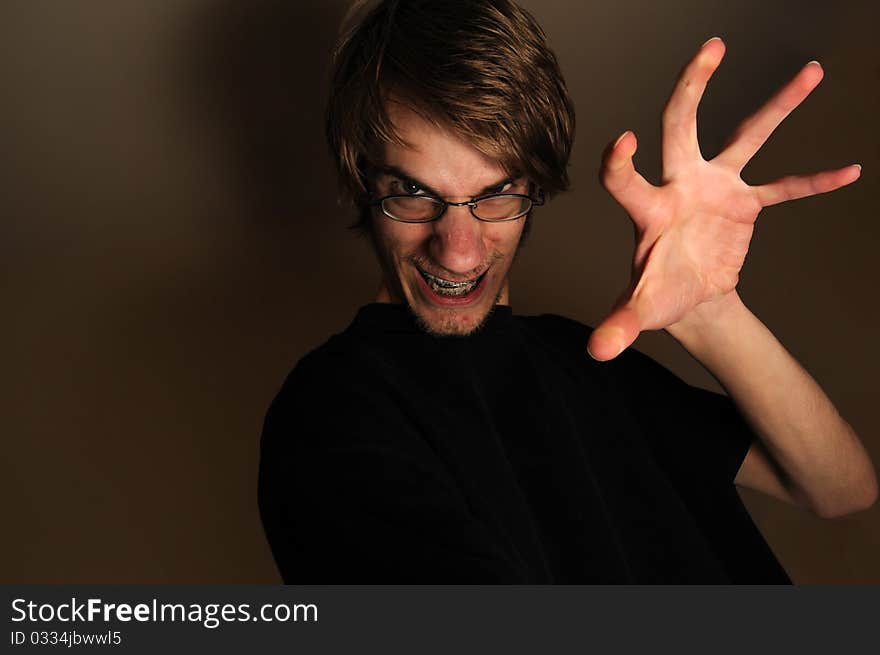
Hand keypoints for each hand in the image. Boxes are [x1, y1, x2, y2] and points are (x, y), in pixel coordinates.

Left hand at [587, 37, 860, 360]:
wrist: (686, 298)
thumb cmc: (655, 296)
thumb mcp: (637, 311)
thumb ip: (618, 325)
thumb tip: (596, 353)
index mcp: (647, 210)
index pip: (625, 178)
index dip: (621, 161)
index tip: (624, 140)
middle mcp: (680, 186)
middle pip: (681, 126)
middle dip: (692, 87)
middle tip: (711, 47)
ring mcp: (715, 189)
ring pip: (746, 137)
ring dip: (777, 106)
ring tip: (813, 72)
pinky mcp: (745, 204)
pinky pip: (784, 188)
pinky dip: (813, 183)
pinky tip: (848, 171)